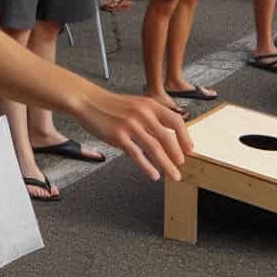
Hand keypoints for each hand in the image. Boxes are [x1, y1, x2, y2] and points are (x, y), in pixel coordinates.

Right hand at [75, 86, 192, 181]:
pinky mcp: (118, 136)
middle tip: (182, 165)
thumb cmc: (111, 105)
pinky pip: (137, 154)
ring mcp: (131, 125)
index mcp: (150, 105)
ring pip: (155, 148)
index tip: (189, 149)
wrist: (87, 101)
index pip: (175, 121)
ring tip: (173, 175)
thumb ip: (151, 116)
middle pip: (167, 137)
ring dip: (167, 164)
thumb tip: (166, 133)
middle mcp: (143, 113)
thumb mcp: (136, 104)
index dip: (184, 137)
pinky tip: (153, 174)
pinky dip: (147, 167)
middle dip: (177, 154)